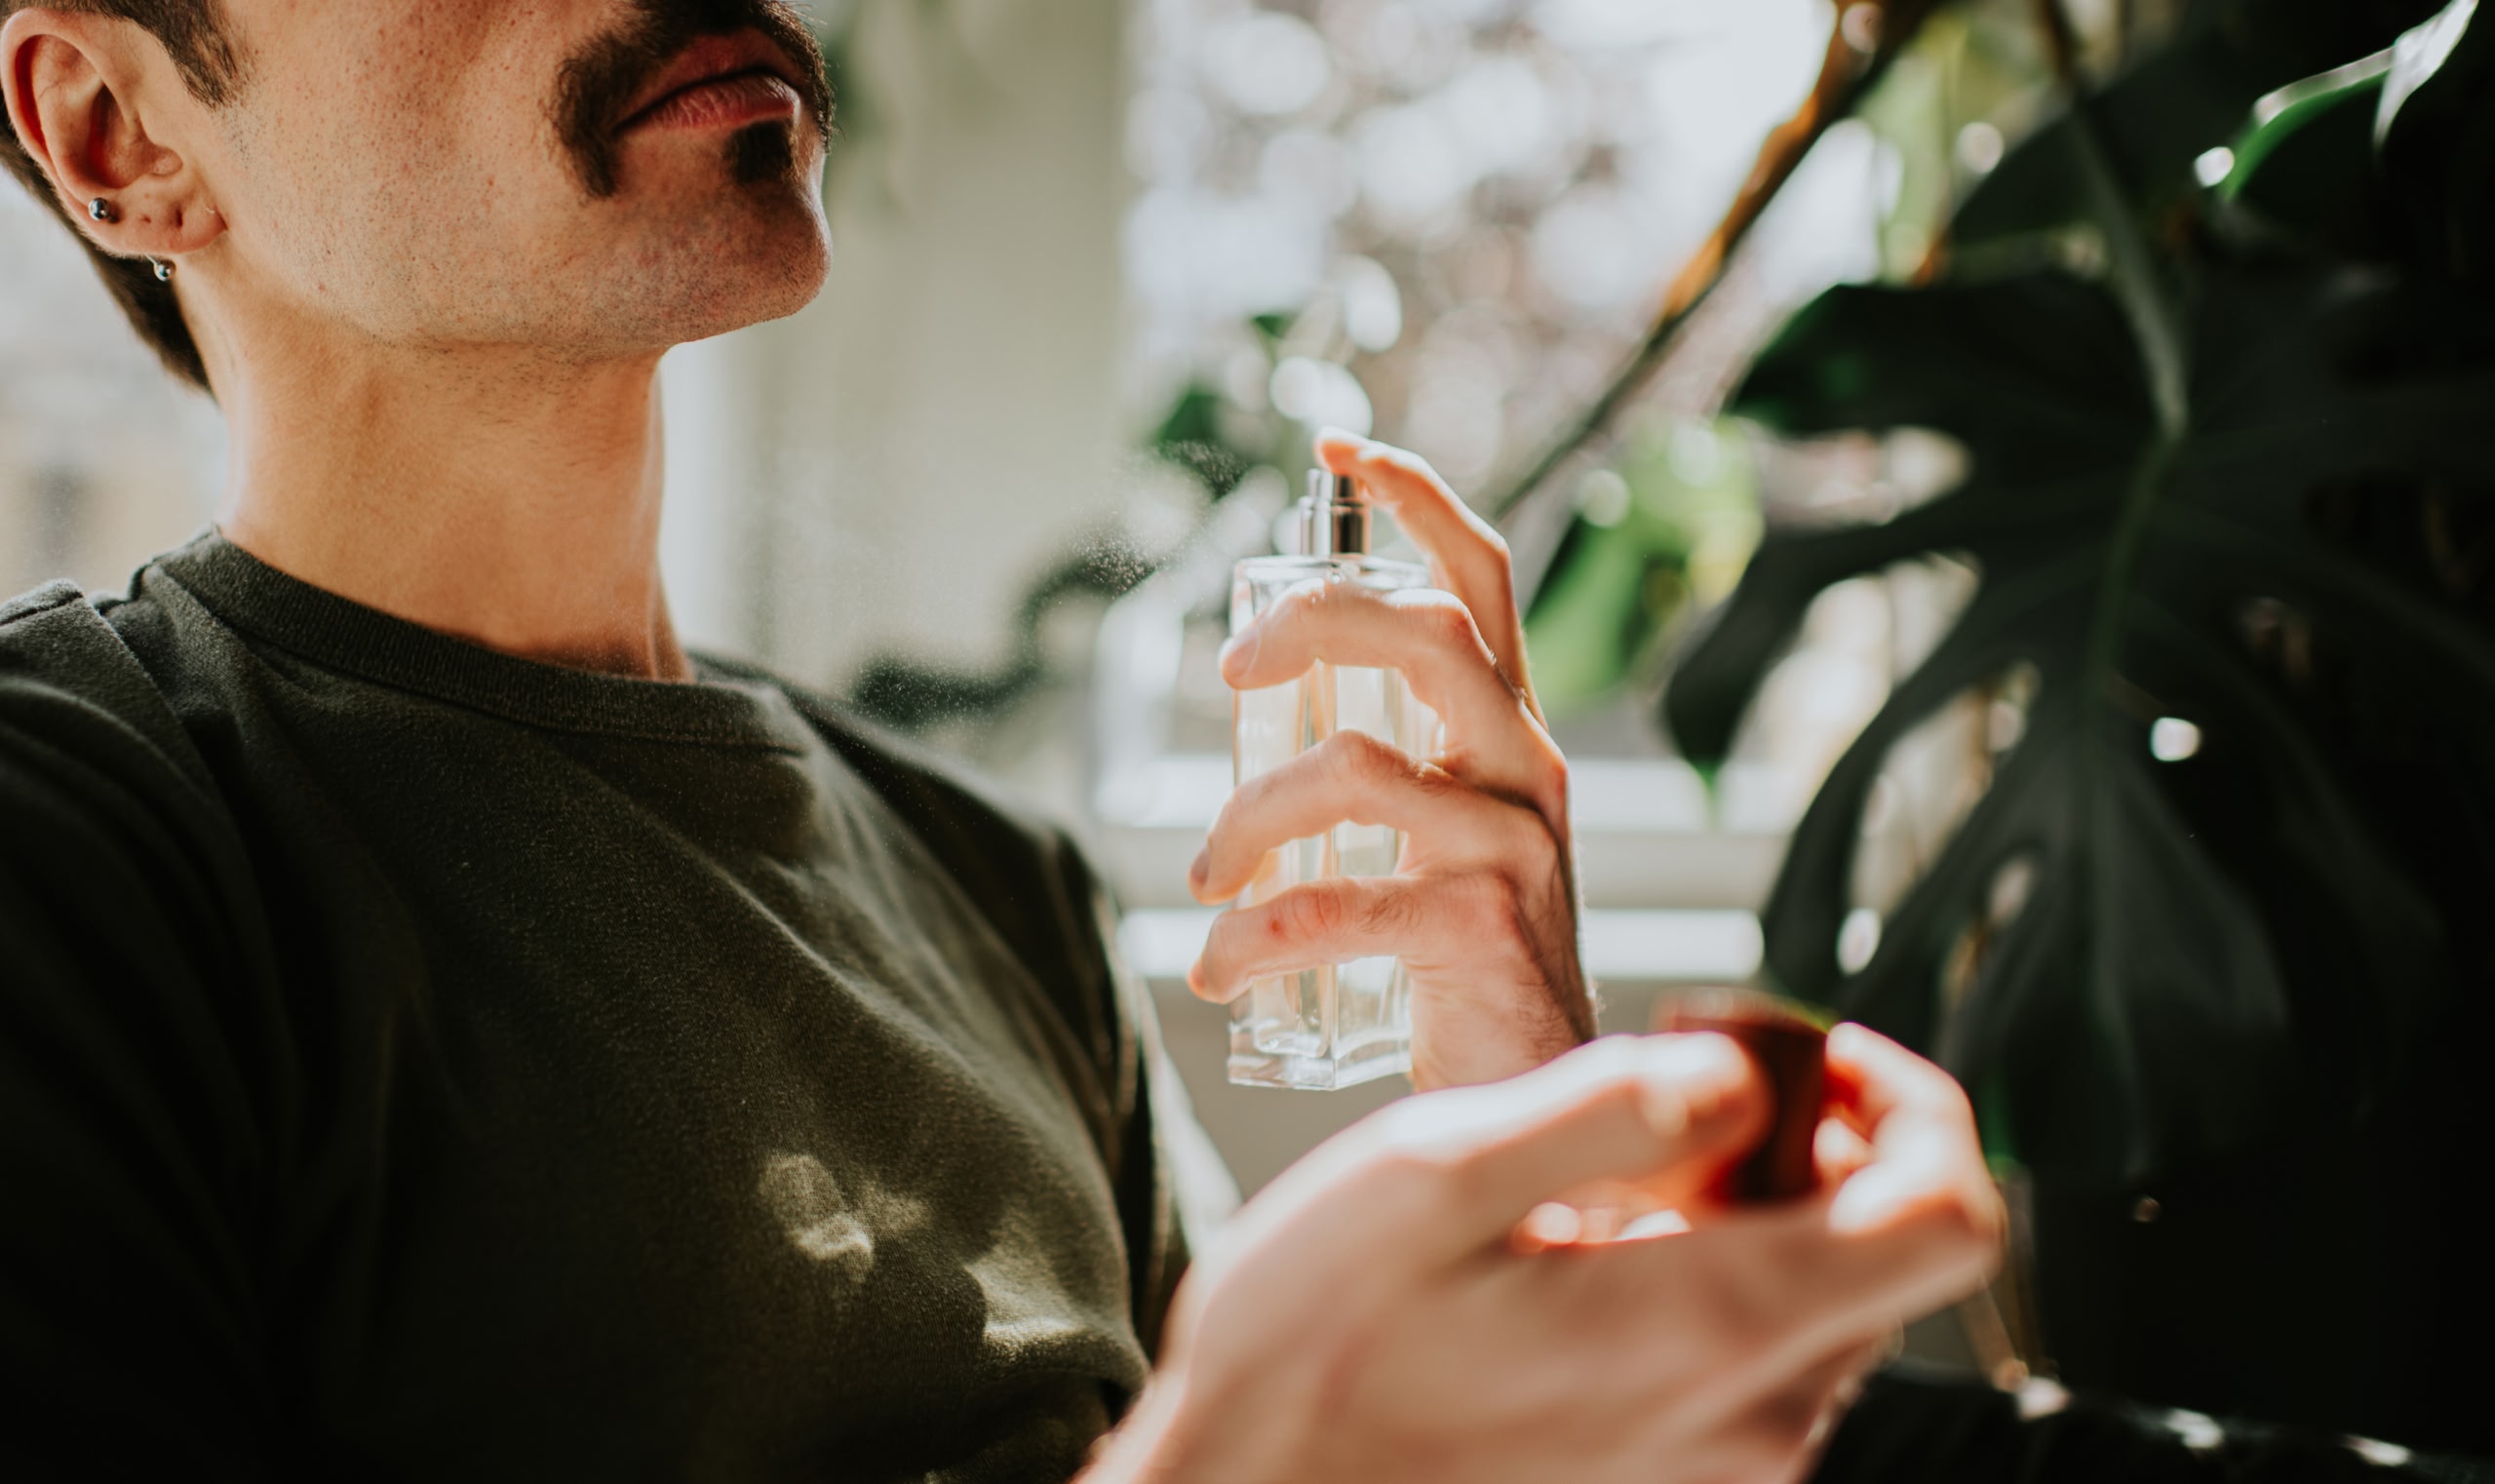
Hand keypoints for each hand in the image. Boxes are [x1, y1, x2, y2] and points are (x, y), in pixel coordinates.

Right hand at [1084, 1027, 2003, 1483]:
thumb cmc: (1313, 1350)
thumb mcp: (1432, 1174)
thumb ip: (1608, 1108)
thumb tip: (1743, 1069)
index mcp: (1714, 1328)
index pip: (1951, 1216)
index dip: (1915, 1100)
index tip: (1806, 1051)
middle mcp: (1755, 1422)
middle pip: (1885, 1245)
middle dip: (1811, 1132)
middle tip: (1671, 1074)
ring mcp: (1720, 1467)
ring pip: (1820, 1296)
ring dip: (1751, 1203)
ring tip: (1599, 1170)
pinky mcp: (1677, 1482)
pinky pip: (1752, 1355)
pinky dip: (1707, 1274)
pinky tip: (1580, 1249)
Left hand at [1187, 429, 1590, 1088]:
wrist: (1547, 1098)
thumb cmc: (1469, 964)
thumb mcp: (1443, 841)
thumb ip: (1386, 772)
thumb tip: (1265, 720)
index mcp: (1512, 733)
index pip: (1482, 578)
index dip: (1415, 497)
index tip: (1335, 447)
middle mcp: (1527, 768)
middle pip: (1423, 630)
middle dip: (1309, 622)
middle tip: (1233, 674)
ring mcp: (1512, 844)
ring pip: (1354, 766)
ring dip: (1247, 817)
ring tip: (1205, 875)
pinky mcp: (1480, 926)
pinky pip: (1332, 902)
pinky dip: (1251, 935)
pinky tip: (1217, 967)